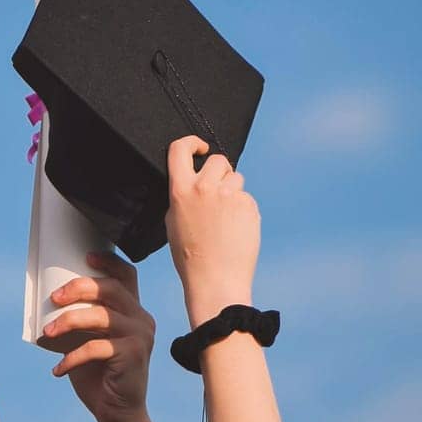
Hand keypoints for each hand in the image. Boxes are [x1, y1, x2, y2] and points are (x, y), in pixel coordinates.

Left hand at [44, 252, 155, 421]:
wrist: (117, 412)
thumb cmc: (98, 373)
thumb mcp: (87, 340)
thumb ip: (79, 320)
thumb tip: (46, 300)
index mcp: (132, 310)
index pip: (128, 276)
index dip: (108, 262)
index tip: (85, 257)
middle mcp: (141, 319)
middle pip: (111, 289)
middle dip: (79, 288)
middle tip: (53, 298)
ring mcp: (140, 336)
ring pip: (102, 316)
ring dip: (68, 321)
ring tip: (47, 332)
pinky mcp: (133, 355)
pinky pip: (96, 347)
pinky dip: (72, 357)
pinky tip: (58, 369)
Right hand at [165, 136, 260, 325]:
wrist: (216, 278)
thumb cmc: (190, 256)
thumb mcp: (173, 221)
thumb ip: (183, 195)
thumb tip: (195, 182)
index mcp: (181, 191)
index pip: (180, 149)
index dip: (191, 142)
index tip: (199, 148)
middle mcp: (205, 188)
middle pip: (218, 160)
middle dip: (219, 171)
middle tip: (216, 193)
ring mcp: (230, 196)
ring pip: (236, 178)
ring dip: (232, 190)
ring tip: (225, 218)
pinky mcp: (249, 206)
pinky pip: (246, 197)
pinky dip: (242, 208)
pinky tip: (235, 228)